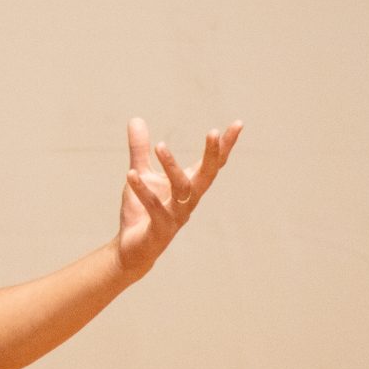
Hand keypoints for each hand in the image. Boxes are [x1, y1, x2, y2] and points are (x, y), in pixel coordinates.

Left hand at [116, 117, 241, 278]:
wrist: (130, 250)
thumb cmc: (140, 212)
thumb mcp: (140, 174)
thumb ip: (139, 149)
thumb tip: (136, 118)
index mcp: (188, 187)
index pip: (212, 164)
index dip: (224, 146)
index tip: (238, 123)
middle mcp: (188, 201)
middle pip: (206, 176)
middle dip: (212, 154)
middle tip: (213, 132)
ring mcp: (176, 216)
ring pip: (182, 190)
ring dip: (172, 167)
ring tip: (160, 145)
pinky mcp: (159, 230)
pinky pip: (154, 207)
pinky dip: (143, 190)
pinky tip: (131, 174)